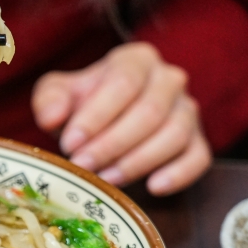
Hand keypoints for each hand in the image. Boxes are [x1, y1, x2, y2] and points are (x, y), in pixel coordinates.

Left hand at [32, 42, 211, 195]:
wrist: (103, 122)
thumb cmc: (81, 104)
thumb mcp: (57, 94)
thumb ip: (49, 100)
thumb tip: (52, 117)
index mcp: (136, 59)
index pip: (123, 82)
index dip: (97, 116)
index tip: (70, 143)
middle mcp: (169, 79)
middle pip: (149, 111)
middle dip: (112, 144)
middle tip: (83, 165)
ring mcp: (187, 110)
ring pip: (174, 135)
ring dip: (138, 162)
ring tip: (106, 180)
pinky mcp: (198, 140)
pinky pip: (198, 157)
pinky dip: (179, 174)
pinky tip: (153, 188)